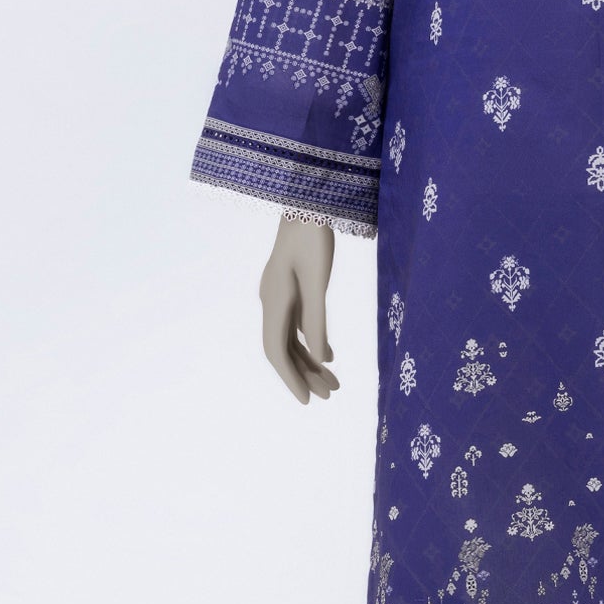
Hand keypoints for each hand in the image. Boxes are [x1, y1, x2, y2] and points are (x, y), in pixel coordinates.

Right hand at [258, 214, 339, 403]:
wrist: (305, 202)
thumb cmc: (313, 237)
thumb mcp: (317, 281)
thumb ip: (316, 319)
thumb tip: (317, 358)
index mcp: (274, 300)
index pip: (277, 351)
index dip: (291, 378)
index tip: (309, 401)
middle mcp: (270, 301)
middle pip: (284, 349)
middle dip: (305, 375)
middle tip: (330, 396)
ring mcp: (278, 295)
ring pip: (290, 339)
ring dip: (310, 362)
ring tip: (334, 384)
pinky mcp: (289, 288)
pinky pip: (296, 325)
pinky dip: (311, 343)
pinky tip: (328, 356)